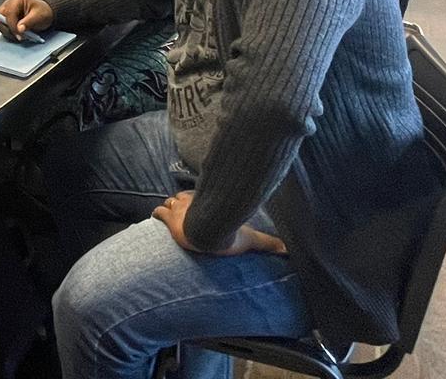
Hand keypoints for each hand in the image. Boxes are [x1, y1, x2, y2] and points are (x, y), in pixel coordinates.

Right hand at [0, 0, 53, 40]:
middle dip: (6, 28)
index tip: (19, 34)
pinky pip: (3, 27)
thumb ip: (28, 22)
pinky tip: (19, 35)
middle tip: (17, 36)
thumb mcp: (38, 16)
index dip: (12, 25)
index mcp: (16, 0)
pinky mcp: (7, 19)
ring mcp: (7, 12)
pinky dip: (9, 33)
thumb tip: (19, 29)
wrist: (45, 13)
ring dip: (8, 32)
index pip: (8, 13)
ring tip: (21, 36)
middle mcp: (9, 5)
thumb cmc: (43, 11)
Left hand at [152, 191, 286, 256]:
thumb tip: (288, 250)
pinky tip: (156, 217)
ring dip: (170, 208)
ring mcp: (180, 210)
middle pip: (182, 196)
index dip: (198, 199)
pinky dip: (158, 215)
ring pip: (170, 202)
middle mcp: (194, 203)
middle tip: (182, 211)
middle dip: (181, 202)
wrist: (210, 237)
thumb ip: (268, 243)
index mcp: (211, 204)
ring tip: (170, 215)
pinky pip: (159, 213)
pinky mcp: (170, 221)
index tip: (198, 203)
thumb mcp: (250, 240)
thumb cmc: (229, 236)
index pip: (201, 195)